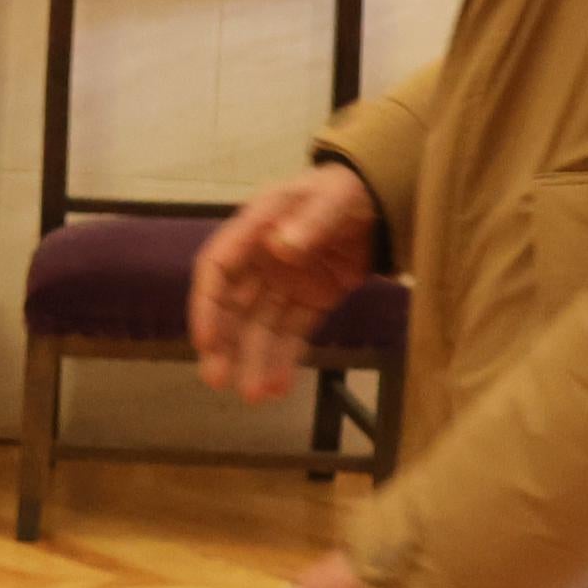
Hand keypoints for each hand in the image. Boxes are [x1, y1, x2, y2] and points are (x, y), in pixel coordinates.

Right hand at [191, 163, 382, 402]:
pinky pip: (290, 334)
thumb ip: (311, 220)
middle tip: (217, 380)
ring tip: (254, 396)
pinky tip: (278, 387)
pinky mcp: (309, 301)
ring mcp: (284, 282)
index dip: (207, 305)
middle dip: (224, 343)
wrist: (381, 201)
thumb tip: (280, 246)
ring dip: (252, 361)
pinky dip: (283, 360)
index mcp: (255, 227)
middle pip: (232, 306)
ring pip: (259, 327)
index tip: (206, 340)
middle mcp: (260, 259)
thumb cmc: (348, 190)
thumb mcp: (334, 197)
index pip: (218, 267)